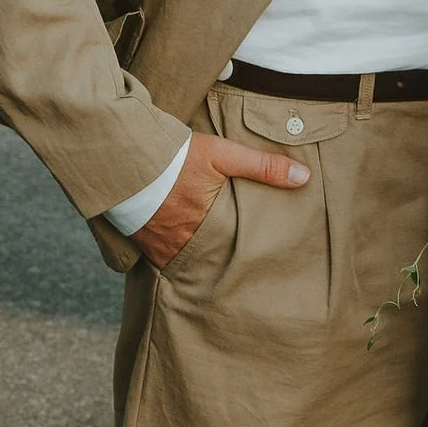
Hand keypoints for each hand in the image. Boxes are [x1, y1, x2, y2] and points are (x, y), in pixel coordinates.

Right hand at [134, 126, 308, 269]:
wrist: (123, 154)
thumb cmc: (174, 156)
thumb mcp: (222, 155)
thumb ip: (262, 166)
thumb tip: (304, 178)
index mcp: (206, 226)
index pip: (233, 254)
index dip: (245, 261)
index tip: (259, 266)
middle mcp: (181, 242)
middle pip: (209, 263)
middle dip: (221, 266)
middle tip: (238, 272)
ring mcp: (159, 246)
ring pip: (184, 263)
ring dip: (197, 262)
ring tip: (213, 265)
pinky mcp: (141, 241)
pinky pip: (159, 259)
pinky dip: (171, 257)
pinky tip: (180, 253)